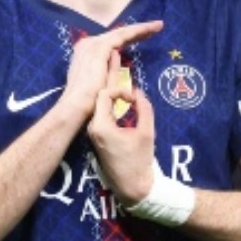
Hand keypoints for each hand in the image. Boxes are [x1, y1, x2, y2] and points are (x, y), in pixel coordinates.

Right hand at [58, 20, 161, 118]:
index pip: (113, 42)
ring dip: (141, 28)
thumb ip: (109, 70)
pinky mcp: (100, 48)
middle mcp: (89, 44)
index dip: (130, 38)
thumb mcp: (101, 82)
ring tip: (158, 26)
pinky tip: (149, 30)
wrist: (76, 106)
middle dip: (138, 30)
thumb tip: (119, 63)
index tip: (146, 37)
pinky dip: (137, 31)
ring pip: (122, 32)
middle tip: (156, 27)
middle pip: (119, 35)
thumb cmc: (87, 101)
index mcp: (88, 52)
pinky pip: (123, 36)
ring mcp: (94, 44)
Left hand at [87, 52, 155, 205]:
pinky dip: (111, 99)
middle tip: (116, 53)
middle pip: (99, 94)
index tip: (134, 97)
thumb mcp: (147, 132)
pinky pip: (102, 111)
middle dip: (109, 77)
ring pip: (100, 102)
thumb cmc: (140, 161)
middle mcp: (93, 127)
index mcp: (101, 126)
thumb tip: (137, 91)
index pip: (105, 94)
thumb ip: (143, 108)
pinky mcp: (99, 134)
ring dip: (110, 87)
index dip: (120, 89)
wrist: (133, 187)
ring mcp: (95, 131)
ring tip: (116, 65)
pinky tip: (118, 89)